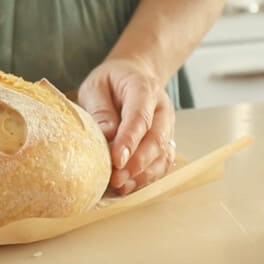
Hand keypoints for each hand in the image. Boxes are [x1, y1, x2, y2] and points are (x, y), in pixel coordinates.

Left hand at [77, 58, 175, 195]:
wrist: (133, 76)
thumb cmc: (111, 83)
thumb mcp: (96, 86)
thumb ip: (101, 109)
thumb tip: (107, 135)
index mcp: (144, 88)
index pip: (140, 116)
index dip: (129, 140)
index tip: (117, 160)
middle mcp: (162, 108)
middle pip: (156, 139)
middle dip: (137, 163)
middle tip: (116, 179)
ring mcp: (167, 126)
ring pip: (163, 154)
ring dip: (143, 173)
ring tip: (121, 186)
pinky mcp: (167, 141)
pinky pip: (163, 162)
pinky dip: (148, 177)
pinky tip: (130, 185)